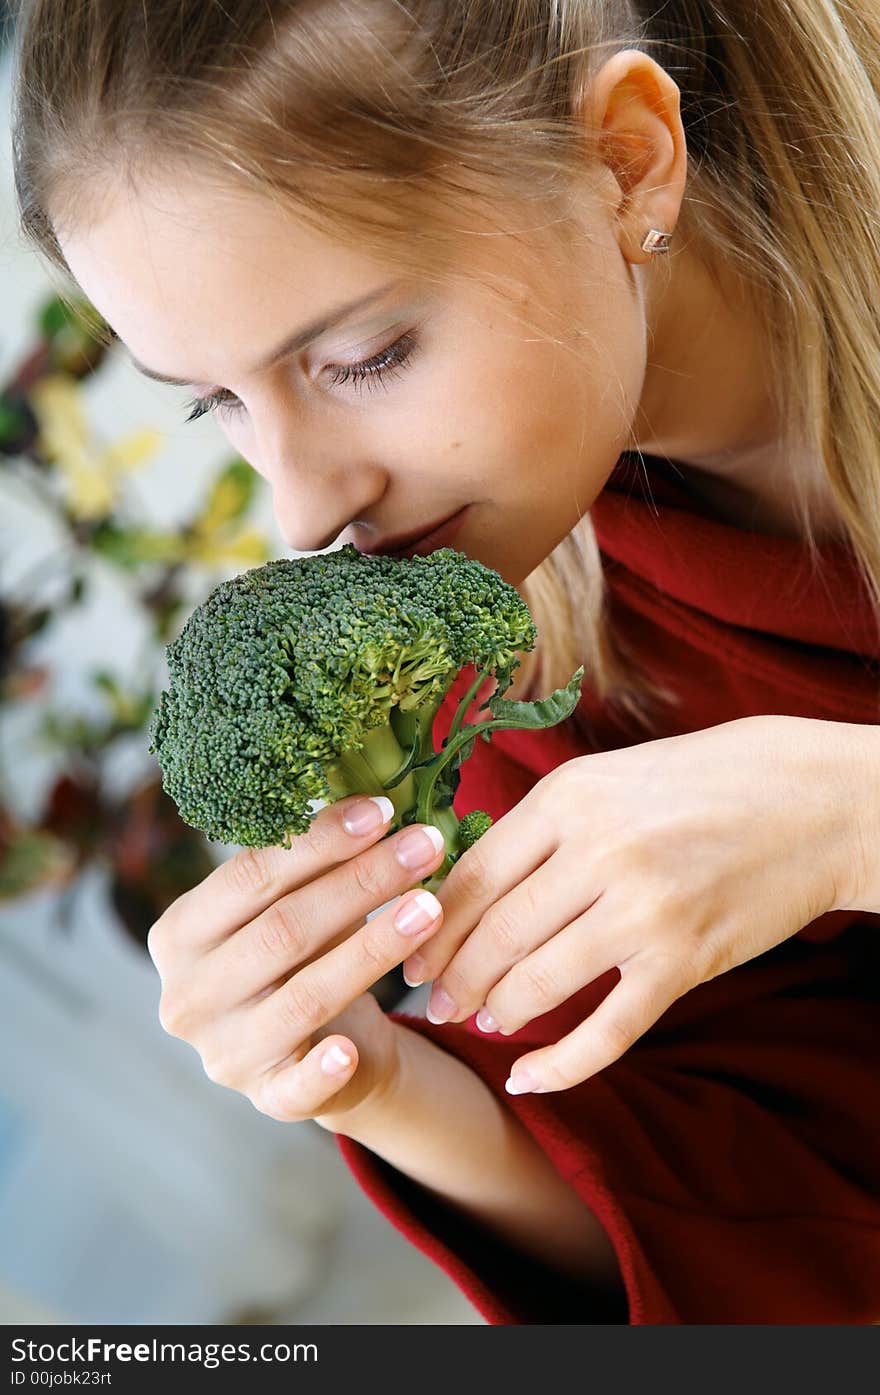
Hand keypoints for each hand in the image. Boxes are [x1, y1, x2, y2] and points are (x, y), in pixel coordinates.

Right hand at [147, 796, 447, 1132]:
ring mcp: (223, 1052)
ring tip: (430, 907)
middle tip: (424, 845)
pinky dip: (322, 1070)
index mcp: (178, 934)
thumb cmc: (302, 956)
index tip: (381, 810)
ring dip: (374, 949)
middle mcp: (188, 995)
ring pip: (305, 995)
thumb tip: (371, 802)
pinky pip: (295, 1087)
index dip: (318, 840)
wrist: (319, 1045)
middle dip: (361, 882)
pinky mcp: (265, 1099)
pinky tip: (353, 1048)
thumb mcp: (292, 906)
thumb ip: (313, 864)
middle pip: (283, 929)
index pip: (249, 876)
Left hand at [403, 716, 855, 1093]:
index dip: (432, 927)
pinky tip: (528, 1078)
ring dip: (498, 1012)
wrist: (809, 799)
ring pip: (537, 982)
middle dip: (453, 979)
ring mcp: (642, 910)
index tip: (409, 956)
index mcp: (568, 798)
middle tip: (435, 1004)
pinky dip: (559, 1065)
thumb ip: (543, 826)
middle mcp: (598, 852)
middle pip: (495, 934)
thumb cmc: (701, 782)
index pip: (473, 877)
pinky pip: (606, 1031)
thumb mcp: (608, 778)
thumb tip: (471, 885)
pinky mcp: (683, 961)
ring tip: (484, 1021)